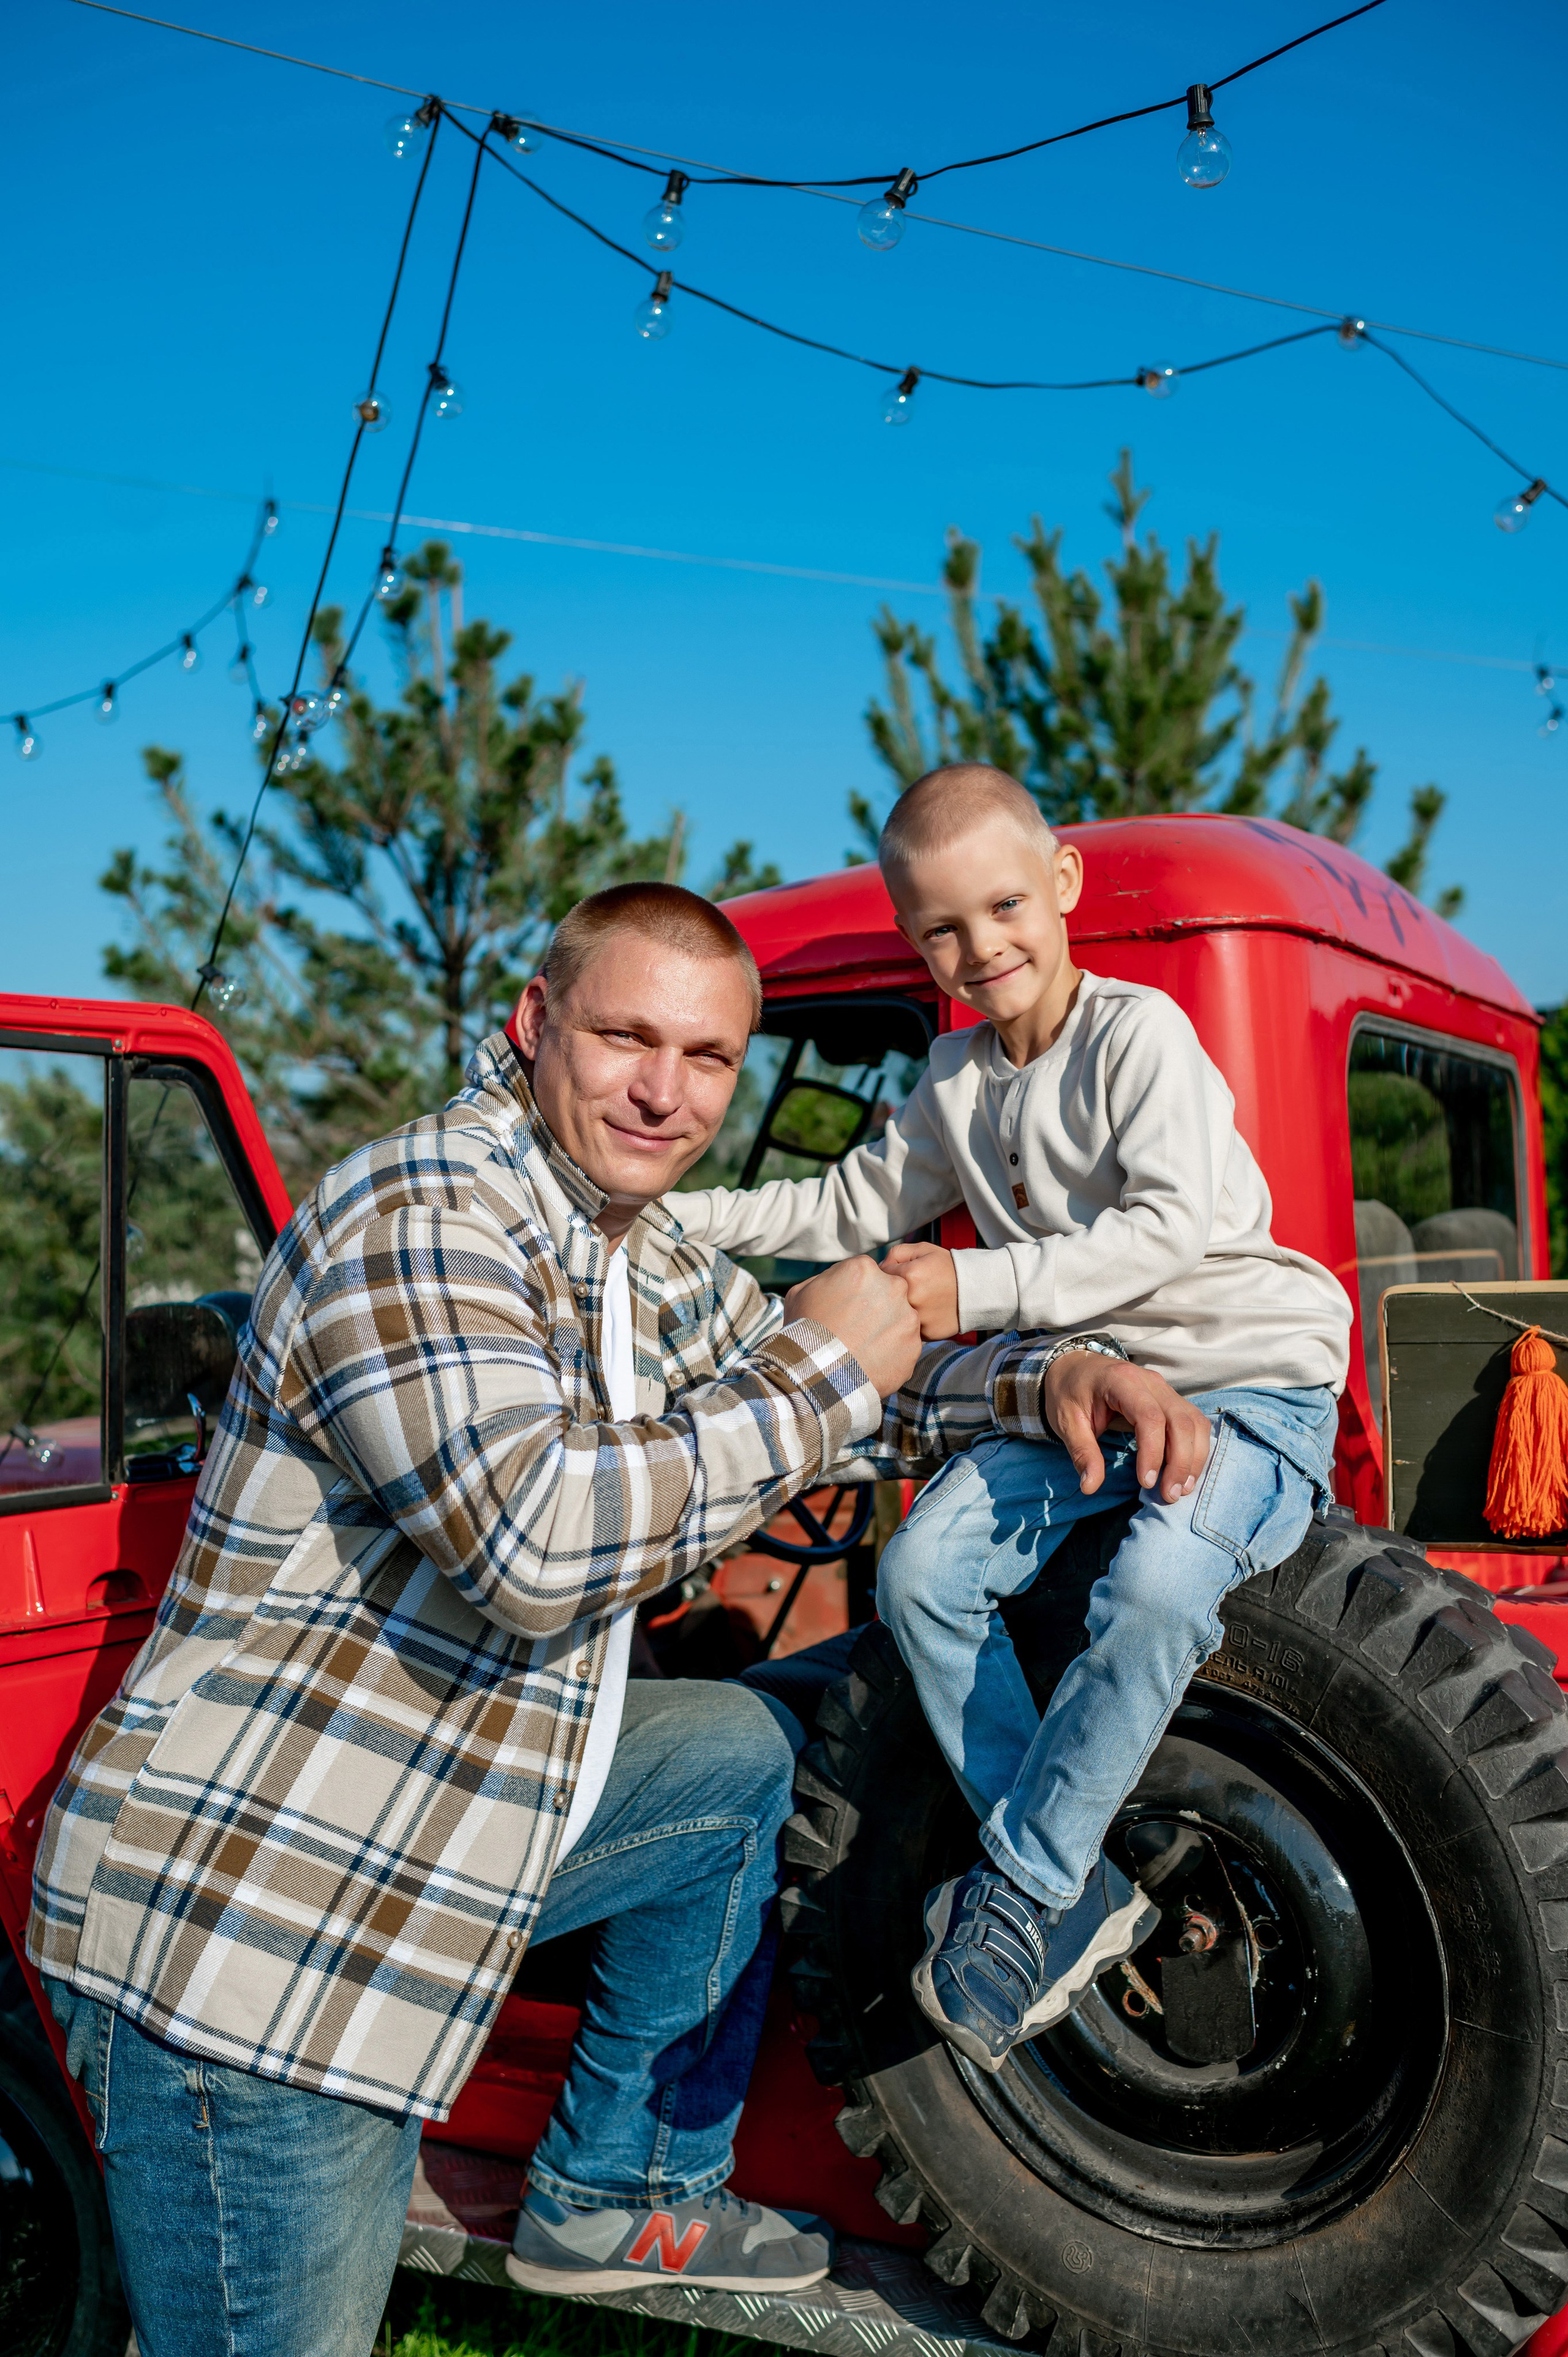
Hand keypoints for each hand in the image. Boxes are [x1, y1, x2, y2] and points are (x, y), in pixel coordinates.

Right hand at [784, 1256, 922, 1398]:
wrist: (816, 1374)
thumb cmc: (805, 1331)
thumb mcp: (802, 1292)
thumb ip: (827, 1279)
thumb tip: (837, 1280)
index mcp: (864, 1269)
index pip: (869, 1273)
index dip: (858, 1291)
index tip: (848, 1307)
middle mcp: (893, 1287)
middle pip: (890, 1292)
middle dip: (877, 1307)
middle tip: (857, 1328)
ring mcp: (907, 1318)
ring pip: (901, 1319)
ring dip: (887, 1330)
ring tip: (864, 1347)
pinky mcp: (914, 1346)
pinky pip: (905, 1346)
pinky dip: (893, 1354)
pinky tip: (872, 1361)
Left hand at [881, 1241, 960, 1339]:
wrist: (977, 1290)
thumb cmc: (948, 1267)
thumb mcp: (924, 1250)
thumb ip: (897, 1253)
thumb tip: (879, 1268)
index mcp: (909, 1275)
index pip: (880, 1276)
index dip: (887, 1274)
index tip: (898, 1276)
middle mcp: (912, 1299)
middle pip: (884, 1298)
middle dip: (890, 1293)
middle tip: (908, 1289)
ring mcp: (919, 1319)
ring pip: (895, 1316)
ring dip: (899, 1310)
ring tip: (918, 1301)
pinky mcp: (926, 1333)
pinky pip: (909, 1329)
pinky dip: (913, 1322)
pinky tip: (925, 1314)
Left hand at [1044, 1351, 1210, 1503]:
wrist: (1074, 1367)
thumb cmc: (1069, 1393)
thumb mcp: (1067, 1422)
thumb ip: (1082, 1453)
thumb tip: (1090, 1487)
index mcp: (1122, 1381)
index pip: (1150, 1417)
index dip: (1153, 1452)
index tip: (1146, 1482)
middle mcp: (1151, 1382)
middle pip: (1180, 1421)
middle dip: (1181, 1462)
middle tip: (1169, 1495)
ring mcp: (1165, 1389)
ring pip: (1194, 1422)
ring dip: (1194, 1458)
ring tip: (1181, 1489)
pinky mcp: (1171, 1399)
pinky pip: (1194, 1422)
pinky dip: (1196, 1448)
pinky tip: (1186, 1473)